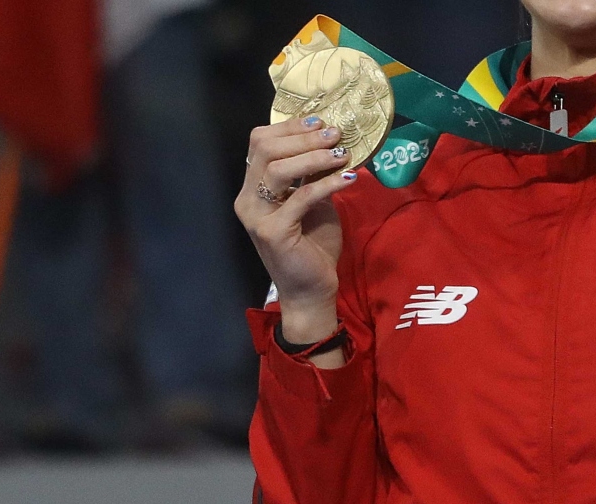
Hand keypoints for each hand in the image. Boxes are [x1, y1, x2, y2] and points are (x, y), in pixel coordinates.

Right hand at [234, 116, 357, 350]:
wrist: (312, 289)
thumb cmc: (312, 246)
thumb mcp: (313, 201)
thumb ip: (312, 175)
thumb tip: (330, 141)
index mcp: (253, 188)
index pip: (260, 142)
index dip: (290, 127)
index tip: (321, 121)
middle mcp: (247, 199)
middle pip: (265, 149)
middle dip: (303, 137)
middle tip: (336, 134)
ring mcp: (257, 216)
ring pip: (278, 169)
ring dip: (314, 156)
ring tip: (342, 154)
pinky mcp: (273, 233)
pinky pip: (301, 197)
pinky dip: (326, 184)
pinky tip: (348, 179)